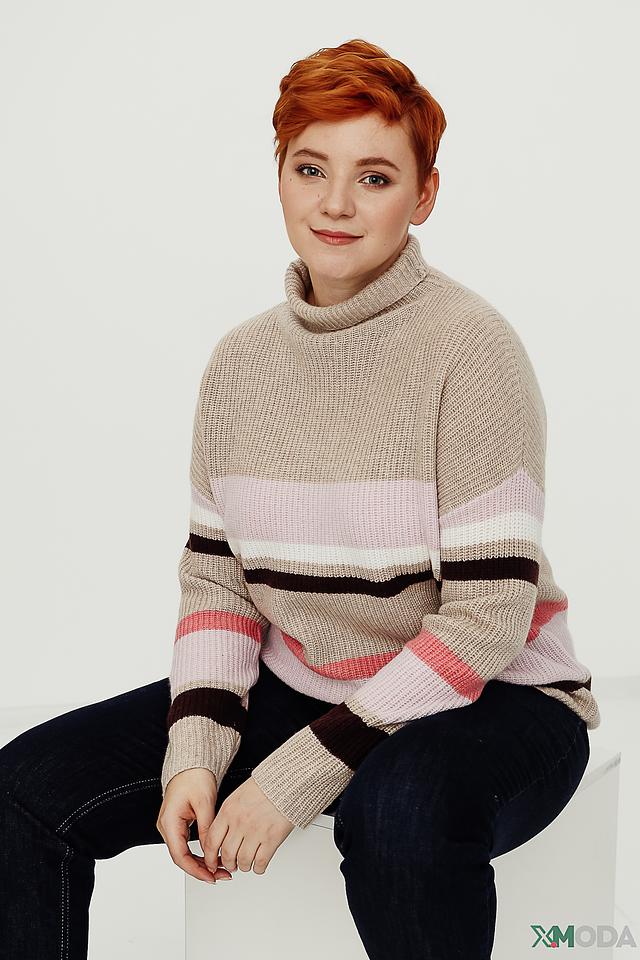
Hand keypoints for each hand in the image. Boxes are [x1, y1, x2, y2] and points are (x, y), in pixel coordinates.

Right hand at [156, 767, 232, 883]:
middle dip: (202, 869)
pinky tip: (214, 856)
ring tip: (222, 868)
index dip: (196, 870)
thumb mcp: (205, 803)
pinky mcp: (178, 824)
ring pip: (185, 853)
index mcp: (169, 822)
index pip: (180, 856)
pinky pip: (187, 844)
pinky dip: (200, 852)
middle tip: (222, 875)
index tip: (211, 877)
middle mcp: (166, 826)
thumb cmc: (195, 777)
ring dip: (202, 862)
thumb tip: (212, 851)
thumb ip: (207, 829)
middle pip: (182, 858)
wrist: (191, 763)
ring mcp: (171, 826)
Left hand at [204, 775, 294, 876]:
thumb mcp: (238, 796)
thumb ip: (227, 815)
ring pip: (243, 861)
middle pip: (227, 854)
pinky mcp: (272, 839)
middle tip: (232, 864)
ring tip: (246, 863)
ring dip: (244, 866)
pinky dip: (258, 867)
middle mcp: (240, 822)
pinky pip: (260, 862)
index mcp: (229, 811)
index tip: (212, 862)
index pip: (211, 841)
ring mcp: (256, 832)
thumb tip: (221, 834)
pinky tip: (259, 864)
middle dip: (229, 863)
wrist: (286, 782)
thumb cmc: (265, 787)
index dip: (210, 857)